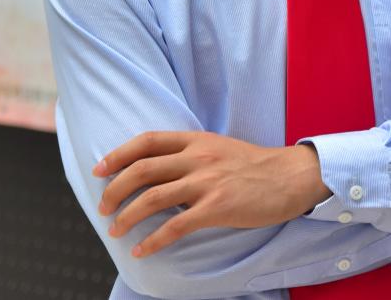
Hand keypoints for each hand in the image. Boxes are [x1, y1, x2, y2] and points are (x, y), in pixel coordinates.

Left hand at [93, 131, 329, 257]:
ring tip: (114, 229)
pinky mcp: (217, 207)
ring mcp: (207, 182)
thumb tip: (160, 171)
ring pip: (153, 197)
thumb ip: (191, 155)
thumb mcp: (219, 148)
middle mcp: (197, 157)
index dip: (119, 153)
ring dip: (127, 215)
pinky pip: (176, 226)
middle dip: (115, 188)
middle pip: (143, 168)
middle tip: (102, 205)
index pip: (148, 140)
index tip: (100, 168)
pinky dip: (154, 240)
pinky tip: (142, 250)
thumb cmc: (254, 165)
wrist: (290, 176)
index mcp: (196, 140)